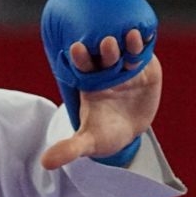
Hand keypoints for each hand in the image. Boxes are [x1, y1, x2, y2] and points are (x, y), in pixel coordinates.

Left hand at [41, 30, 161, 169]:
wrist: (130, 130)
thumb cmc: (104, 133)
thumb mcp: (88, 142)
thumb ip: (70, 149)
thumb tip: (45, 163)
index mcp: (89, 82)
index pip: (82, 66)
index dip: (80, 57)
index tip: (76, 49)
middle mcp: (107, 69)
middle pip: (105, 55)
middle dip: (106, 49)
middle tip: (107, 43)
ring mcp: (127, 66)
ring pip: (127, 49)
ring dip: (129, 41)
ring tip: (131, 36)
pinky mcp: (146, 67)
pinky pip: (146, 52)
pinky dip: (148, 43)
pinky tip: (150, 33)